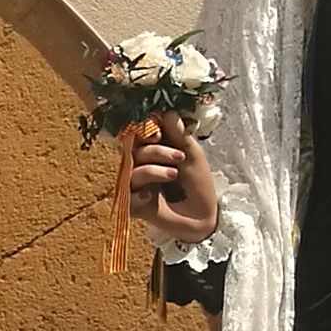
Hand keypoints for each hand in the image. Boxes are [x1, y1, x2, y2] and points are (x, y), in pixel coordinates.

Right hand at [124, 128, 221, 251]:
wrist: (204, 217)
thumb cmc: (199, 185)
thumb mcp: (192, 155)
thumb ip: (181, 136)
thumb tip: (169, 113)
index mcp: (154, 151)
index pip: (140, 135)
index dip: (146, 131)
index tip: (161, 133)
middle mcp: (141, 166)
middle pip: (134, 151)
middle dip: (156, 151)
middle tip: (179, 157)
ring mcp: (136, 186)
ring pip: (130, 172)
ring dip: (152, 171)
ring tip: (173, 175)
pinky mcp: (134, 206)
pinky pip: (126, 196)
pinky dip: (138, 195)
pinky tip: (151, 197)